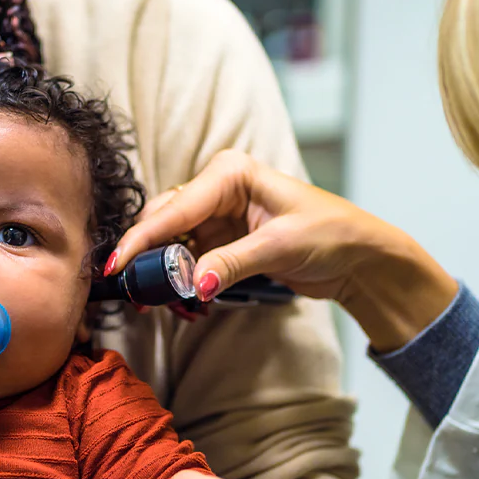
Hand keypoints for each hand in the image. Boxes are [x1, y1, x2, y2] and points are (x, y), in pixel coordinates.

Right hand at [110, 150, 457, 350]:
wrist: (360, 258)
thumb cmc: (331, 234)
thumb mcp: (279, 246)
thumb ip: (231, 263)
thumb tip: (194, 285)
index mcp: (230, 172)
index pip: (175, 207)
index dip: (143, 239)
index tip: (118, 265)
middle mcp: (218, 188)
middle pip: (164, 222)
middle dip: (149, 260)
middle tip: (138, 295)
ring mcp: (218, 215)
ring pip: (171, 244)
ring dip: (165, 276)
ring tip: (166, 306)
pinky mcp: (223, 241)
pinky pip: (189, 260)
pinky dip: (183, 282)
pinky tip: (187, 303)